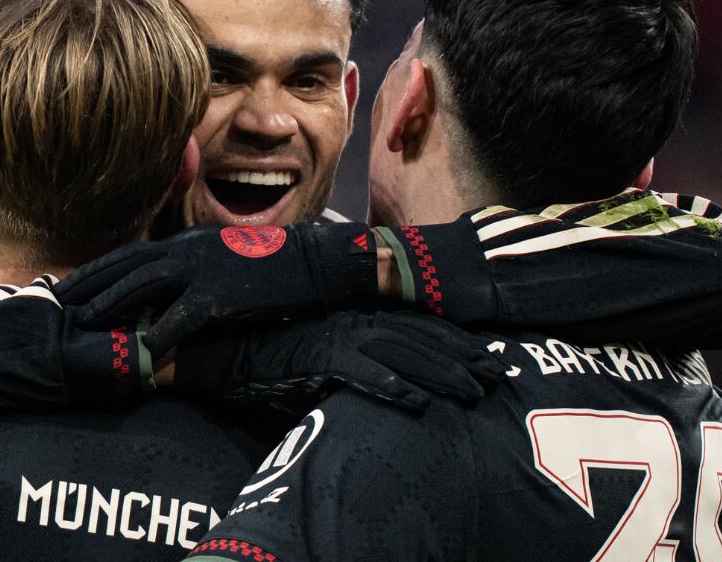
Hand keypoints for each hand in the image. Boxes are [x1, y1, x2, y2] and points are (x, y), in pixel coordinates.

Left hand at [56, 223, 377, 357]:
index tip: (64, 287)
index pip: (126, 255)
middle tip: (55, 307)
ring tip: (83, 327)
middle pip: (124, 268)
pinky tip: (142, 350)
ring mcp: (202, 271)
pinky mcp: (222, 296)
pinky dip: (161, 333)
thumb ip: (188, 267)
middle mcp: (186, 251)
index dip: (92, 272)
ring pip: (143, 287)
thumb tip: (158, 288)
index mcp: (184, 242)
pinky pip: (183, 317)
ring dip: (111, 307)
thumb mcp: (220, 256)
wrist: (313, 262)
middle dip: (88, 288)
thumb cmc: (269, 263)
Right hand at [174, 310, 507, 412]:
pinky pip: (362, 375)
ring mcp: (336, 337)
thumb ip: (356, 358)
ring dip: (440, 374)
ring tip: (473, 393)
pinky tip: (418, 404)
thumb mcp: (322, 352)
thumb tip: (393, 375)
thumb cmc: (271, 355)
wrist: (224, 351)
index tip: (489, 357)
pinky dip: (392, 388)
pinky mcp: (317, 357)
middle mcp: (353, 322)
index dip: (456, 341)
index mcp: (357, 317)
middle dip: (463, 356)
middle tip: (498, 375)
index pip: (417, 326)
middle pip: (420, 337)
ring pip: (402, 354)